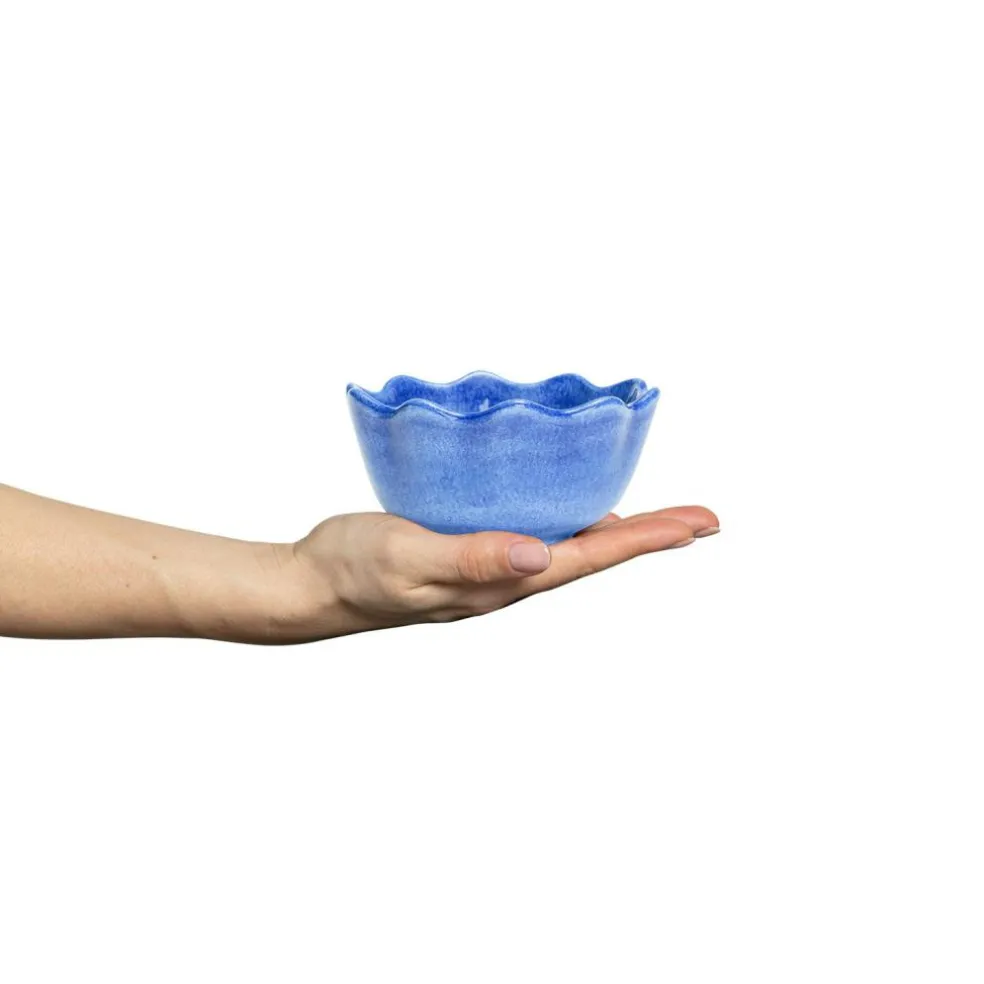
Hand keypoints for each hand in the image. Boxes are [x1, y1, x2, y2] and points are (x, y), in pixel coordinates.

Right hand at [278, 506, 718, 639]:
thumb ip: (472, 558)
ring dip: (617, 531)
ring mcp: (491, 565)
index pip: (591, 557)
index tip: (699, 524)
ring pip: (570, 545)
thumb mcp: (408, 559)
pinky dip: (569, 516)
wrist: (316, 584)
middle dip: (651, 535)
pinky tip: (572, 503)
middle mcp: (508, 576)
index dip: (648, 538)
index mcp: (503, 581)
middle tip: (702, 519)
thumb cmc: (356, 571)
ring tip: (658, 517)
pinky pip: (536, 531)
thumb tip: (540, 556)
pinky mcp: (471, 548)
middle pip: (595, 553)